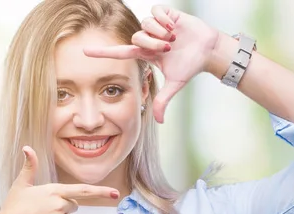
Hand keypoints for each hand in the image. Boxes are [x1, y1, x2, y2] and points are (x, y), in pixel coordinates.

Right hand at [0, 146, 119, 213]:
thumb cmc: (13, 209)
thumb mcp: (21, 186)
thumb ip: (29, 167)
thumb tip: (27, 148)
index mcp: (54, 190)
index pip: (83, 190)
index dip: (101, 191)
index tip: (115, 193)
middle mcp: (60, 204)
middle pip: (74, 205)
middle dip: (63, 208)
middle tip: (43, 212)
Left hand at [84, 5, 219, 122]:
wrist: (208, 50)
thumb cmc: (191, 66)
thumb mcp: (175, 84)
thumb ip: (164, 101)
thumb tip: (159, 122)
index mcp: (146, 54)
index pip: (120, 52)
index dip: (103, 53)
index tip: (84, 52)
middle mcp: (148, 39)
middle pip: (136, 37)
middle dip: (152, 43)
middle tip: (168, 48)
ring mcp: (156, 26)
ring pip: (146, 24)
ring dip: (160, 32)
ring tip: (174, 37)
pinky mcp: (166, 14)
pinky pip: (156, 12)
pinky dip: (165, 20)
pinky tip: (175, 27)